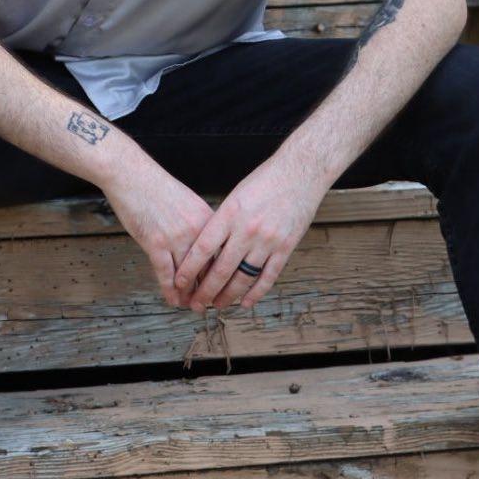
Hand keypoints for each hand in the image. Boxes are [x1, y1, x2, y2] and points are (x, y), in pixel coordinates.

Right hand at [101, 159, 216, 310]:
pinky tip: (172, 299)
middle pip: (208, 267)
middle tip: (209, 304)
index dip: (223, 273)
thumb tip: (203, 247)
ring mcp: (177, 237)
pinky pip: (166, 274)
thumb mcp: (188, 203)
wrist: (132, 175)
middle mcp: (197, 230)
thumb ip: (198, 225)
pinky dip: (169, 290)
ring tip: (191, 306)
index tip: (224, 286)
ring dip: (189, 294)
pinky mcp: (156, 243)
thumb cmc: (156, 187)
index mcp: (208, 218)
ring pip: (188, 275)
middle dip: (209, 289)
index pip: (222, 253)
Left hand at [171, 154, 327, 312]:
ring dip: (228, 296)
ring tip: (217, 305)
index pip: (203, 248)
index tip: (178, 283)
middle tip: (195, 305)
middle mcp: (247, 229)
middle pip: (221, 269)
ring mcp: (267, 240)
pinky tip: (245, 302)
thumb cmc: (265, 181)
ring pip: (243, 278)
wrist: (300, 172)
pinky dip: (256, 293)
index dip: (189, 269)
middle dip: (205, 291)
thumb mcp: (236, 196)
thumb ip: (222, 222)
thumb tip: (206, 248)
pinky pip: (268, 276)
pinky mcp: (285, 247)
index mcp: (230, 214)